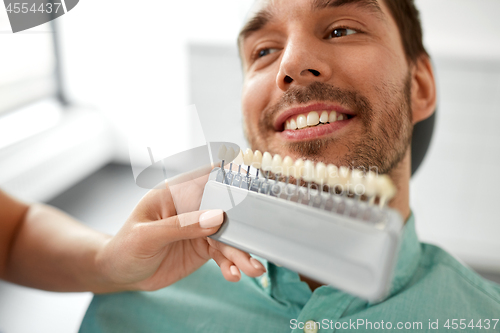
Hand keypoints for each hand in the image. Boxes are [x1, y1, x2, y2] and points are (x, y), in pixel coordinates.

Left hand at [95, 169, 266, 291]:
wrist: (120, 273)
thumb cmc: (126, 247)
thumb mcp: (147, 236)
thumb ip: (181, 226)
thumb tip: (217, 217)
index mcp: (176, 192)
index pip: (206, 177)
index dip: (231, 176)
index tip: (253, 184)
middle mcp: (193, 206)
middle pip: (225, 211)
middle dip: (241, 228)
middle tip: (255, 244)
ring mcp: (200, 227)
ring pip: (228, 236)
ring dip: (241, 252)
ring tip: (253, 269)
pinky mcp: (204, 247)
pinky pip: (223, 254)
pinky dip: (230, 264)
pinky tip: (234, 275)